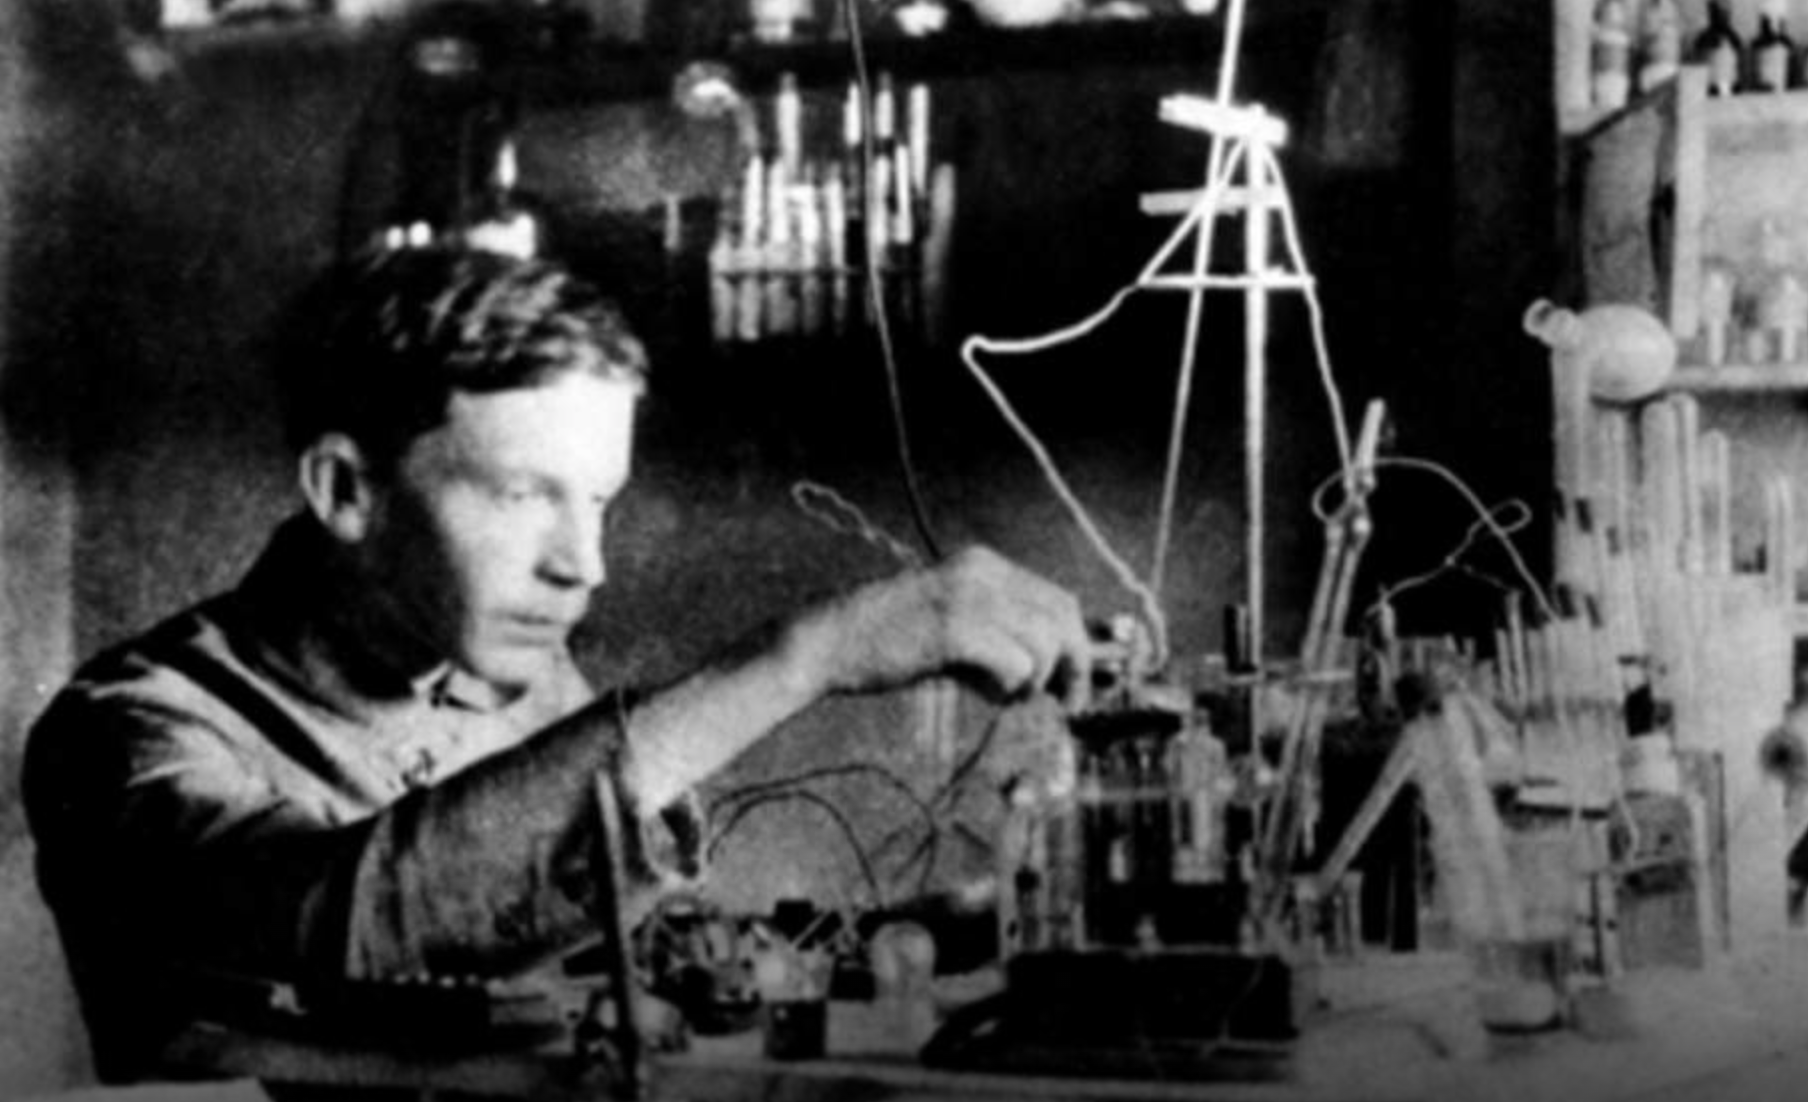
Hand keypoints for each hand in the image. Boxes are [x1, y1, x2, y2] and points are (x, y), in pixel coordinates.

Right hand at [806, 546, 1091, 709]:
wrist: (830, 642)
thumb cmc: (891, 642)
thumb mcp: (953, 622)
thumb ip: (1000, 630)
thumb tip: (1060, 665)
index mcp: (983, 564)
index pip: (1058, 599)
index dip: (1078, 644)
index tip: (1077, 683)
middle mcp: (982, 572)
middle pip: (1063, 617)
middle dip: (1073, 666)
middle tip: (1066, 701)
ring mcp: (968, 597)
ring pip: (1045, 644)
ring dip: (1032, 681)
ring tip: (1000, 694)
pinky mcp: (955, 628)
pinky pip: (1016, 664)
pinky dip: (1009, 688)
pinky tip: (982, 693)